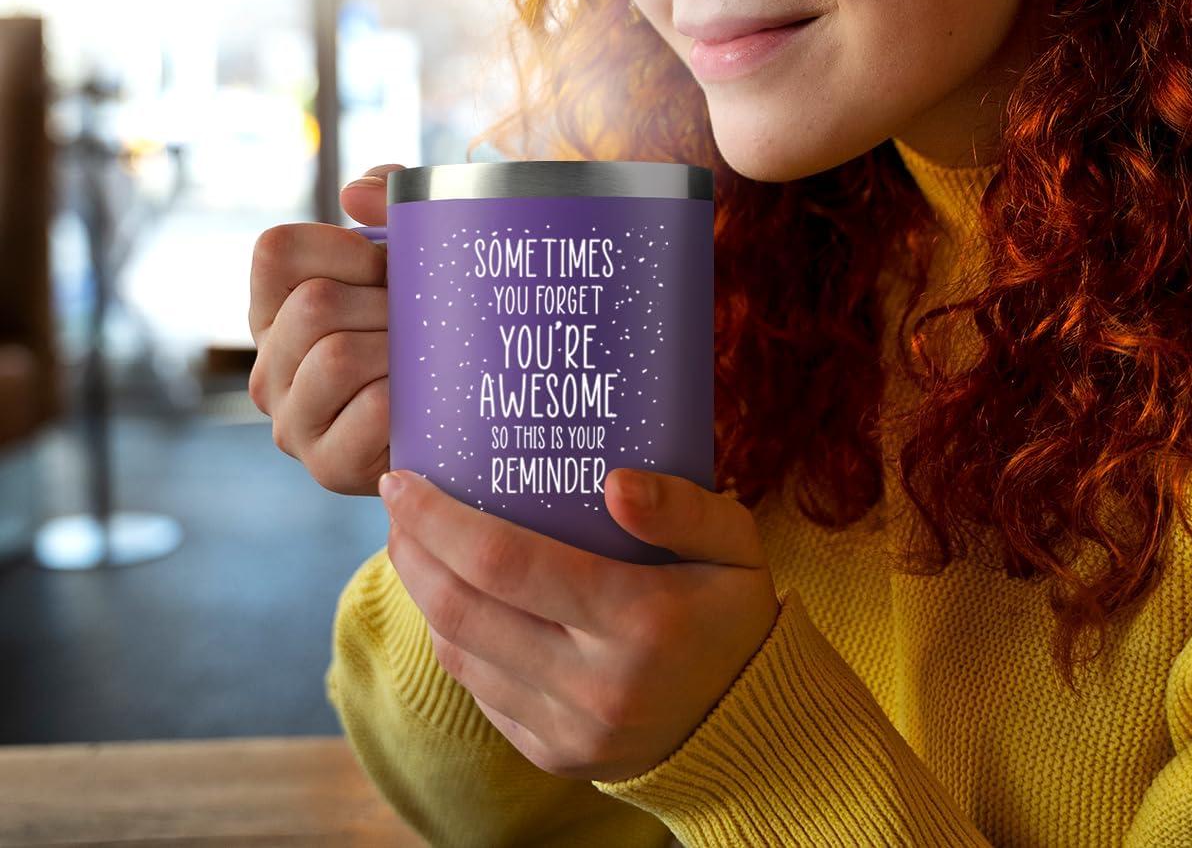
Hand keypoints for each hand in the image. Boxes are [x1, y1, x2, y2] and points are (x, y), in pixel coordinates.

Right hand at [246, 163, 405, 495]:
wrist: (472, 419)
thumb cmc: (432, 324)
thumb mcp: (414, 252)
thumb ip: (389, 202)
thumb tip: (353, 195)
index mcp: (275, 310)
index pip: (277, 250)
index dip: (344, 247)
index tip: (388, 266)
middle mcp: (269, 367)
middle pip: (314, 305)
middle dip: (385, 304)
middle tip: (420, 320)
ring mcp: (293, 422)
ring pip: (338, 356)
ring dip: (400, 349)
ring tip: (424, 357)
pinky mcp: (329, 467)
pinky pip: (373, 409)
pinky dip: (412, 394)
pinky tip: (425, 397)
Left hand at [380, 464, 780, 783]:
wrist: (750, 723)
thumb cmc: (735, 612)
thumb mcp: (736, 544)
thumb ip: (683, 506)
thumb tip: (615, 482)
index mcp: (638, 620)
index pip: (508, 563)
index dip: (442, 520)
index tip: (403, 480)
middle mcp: (594, 684)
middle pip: (465, 611)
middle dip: (414, 551)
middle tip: (396, 503)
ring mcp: (568, 729)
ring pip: (462, 655)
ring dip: (424, 594)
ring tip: (414, 542)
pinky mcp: (552, 754)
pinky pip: (480, 692)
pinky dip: (456, 639)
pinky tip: (453, 598)